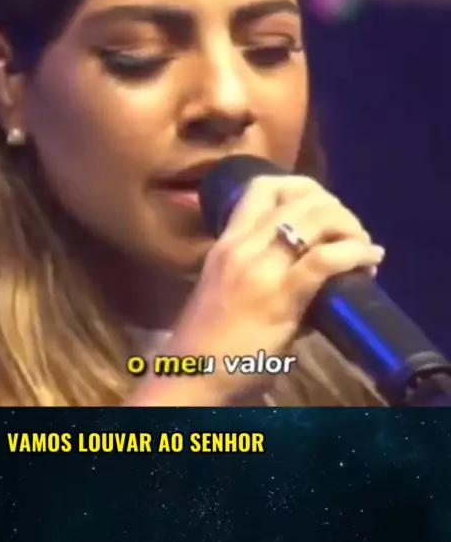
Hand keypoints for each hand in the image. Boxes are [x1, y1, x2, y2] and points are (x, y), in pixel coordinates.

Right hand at [130, 175, 383, 405]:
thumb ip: (266, 274)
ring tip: (362, 243)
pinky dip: (354, 252)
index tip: (321, 206)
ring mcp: (260, 267)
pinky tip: (369, 258)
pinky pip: (324, 259)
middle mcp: (242, 245)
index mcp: (227, 241)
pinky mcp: (280, 295)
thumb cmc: (210, 339)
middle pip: (297, 196)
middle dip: (334, 205)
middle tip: (350, 229)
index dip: (300, 186)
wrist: (192, 376)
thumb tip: (314, 275)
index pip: (262, 187)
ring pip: (314, 218)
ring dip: (347, 224)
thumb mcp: (229, 291)